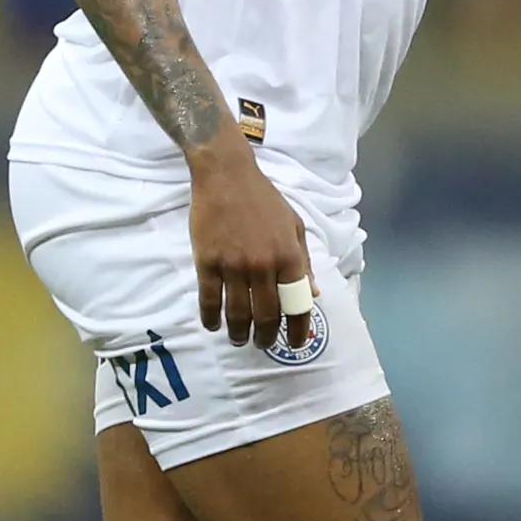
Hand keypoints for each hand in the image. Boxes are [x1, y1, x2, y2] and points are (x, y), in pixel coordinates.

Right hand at [187, 136, 316, 345]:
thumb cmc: (264, 199)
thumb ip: (303, 261)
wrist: (226, 175)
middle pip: (266, 315)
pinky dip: (211, 318)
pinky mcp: (207, 262)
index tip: (296, 344)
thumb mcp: (294, 226)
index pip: (298, 304)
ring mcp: (233, 265)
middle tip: (263, 345)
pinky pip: (209, 300)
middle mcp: (263, 265)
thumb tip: (312, 294)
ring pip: (237, 313)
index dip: (299, 330)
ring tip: (238, 339)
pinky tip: (213, 325)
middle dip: (266, 337)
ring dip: (238, 333)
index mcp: (288, 256)